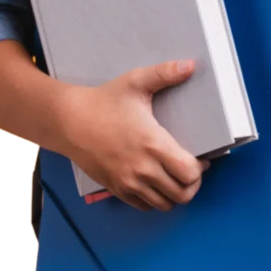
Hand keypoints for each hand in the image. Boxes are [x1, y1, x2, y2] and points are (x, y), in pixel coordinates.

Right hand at [59, 59, 211, 211]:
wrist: (69, 120)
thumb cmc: (105, 100)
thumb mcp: (136, 81)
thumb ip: (165, 73)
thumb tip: (191, 65)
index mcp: (153, 144)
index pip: (190, 173)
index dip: (200, 168)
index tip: (201, 158)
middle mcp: (143, 169)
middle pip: (182, 194)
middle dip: (193, 184)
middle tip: (191, 169)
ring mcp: (128, 183)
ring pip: (164, 204)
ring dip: (175, 194)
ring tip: (175, 177)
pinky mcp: (116, 189)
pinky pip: (144, 206)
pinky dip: (155, 199)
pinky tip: (156, 182)